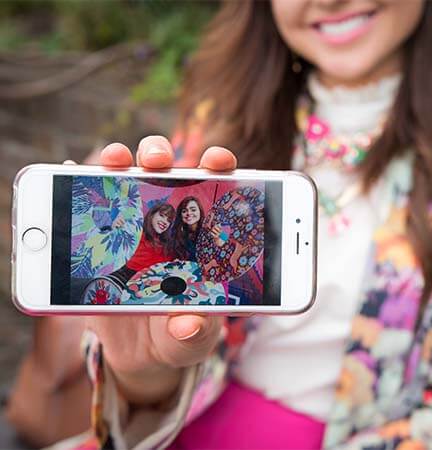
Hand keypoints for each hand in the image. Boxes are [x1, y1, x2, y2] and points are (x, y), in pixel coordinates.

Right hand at [85, 137, 236, 405]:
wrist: (141, 352)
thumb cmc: (177, 338)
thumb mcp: (190, 339)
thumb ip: (193, 334)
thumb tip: (189, 325)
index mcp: (200, 239)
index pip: (213, 191)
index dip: (217, 167)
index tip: (218, 161)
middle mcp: (167, 225)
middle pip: (165, 173)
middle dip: (161, 155)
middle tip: (157, 162)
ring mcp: (131, 230)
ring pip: (124, 179)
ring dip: (118, 161)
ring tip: (113, 162)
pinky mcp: (100, 243)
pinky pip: (89, 209)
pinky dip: (79, 189)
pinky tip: (67, 178)